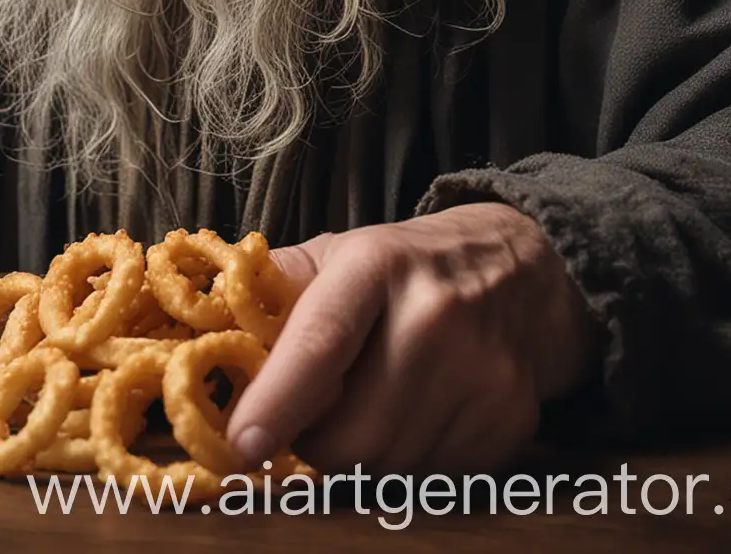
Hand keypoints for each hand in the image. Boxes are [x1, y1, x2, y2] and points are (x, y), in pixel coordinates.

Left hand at [226, 203, 603, 474]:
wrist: (522, 270)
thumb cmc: (405, 266)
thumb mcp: (338, 253)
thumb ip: (274, 291)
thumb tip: (207, 334)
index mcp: (378, 265)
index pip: (321, 342)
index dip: (278, 399)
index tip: (241, 442)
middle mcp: (434, 316)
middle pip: (352, 430)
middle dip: (313, 441)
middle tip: (308, 417)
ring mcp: (481, 372)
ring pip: (388, 465)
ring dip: (359, 457)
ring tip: (365, 409)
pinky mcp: (510, 419)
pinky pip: (433, 477)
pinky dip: (407, 464)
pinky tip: (412, 419)